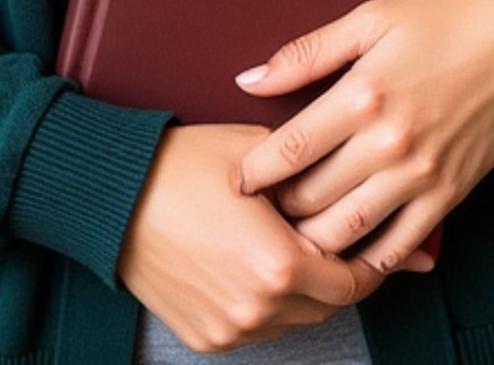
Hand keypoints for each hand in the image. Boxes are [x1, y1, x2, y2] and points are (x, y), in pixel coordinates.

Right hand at [115, 123, 431, 352]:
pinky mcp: (206, 337)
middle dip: (337, 274)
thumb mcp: (260, 156)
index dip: (373, 263)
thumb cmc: (183, 166)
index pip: (353, 282)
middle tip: (335, 240)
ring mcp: (230, 328)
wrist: (115, 195)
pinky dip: (266, 303)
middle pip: (326, 305)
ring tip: (289, 246)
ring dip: (302, 292)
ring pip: (293, 320)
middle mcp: (257, 308)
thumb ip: (315, 181)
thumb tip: (367, 195)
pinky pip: (256, 328)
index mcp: (279, 264)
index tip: (378, 245)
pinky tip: (254, 265)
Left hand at [231, 0, 493, 272]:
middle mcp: (388, 143)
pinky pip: (397, 248)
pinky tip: (350, 243)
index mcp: (362, 94)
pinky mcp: (449, 196)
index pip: (287, 151)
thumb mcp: (370, 17)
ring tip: (297, 230)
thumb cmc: (446, 16)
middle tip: (262, 208)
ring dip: (314, 239)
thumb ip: (306, 53)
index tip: (237, 181)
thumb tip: (249, 80)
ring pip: (346, 233)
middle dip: (279, 209)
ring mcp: (421, 175)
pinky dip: (367, 256)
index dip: (253, 174)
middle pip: (310, 200)